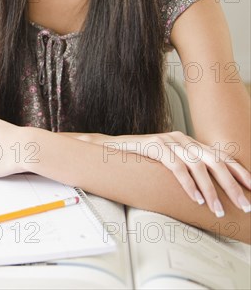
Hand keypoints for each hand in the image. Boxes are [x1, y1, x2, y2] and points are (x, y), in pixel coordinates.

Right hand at [80, 131, 250, 216]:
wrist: (110, 150)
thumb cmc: (139, 161)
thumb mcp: (167, 164)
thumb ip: (186, 170)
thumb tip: (209, 192)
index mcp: (188, 142)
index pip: (220, 155)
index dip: (238, 171)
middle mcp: (181, 138)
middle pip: (214, 160)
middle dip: (232, 185)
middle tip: (243, 205)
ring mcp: (168, 140)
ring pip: (198, 165)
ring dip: (211, 190)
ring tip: (217, 209)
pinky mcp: (154, 145)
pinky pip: (176, 166)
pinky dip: (188, 184)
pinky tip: (195, 198)